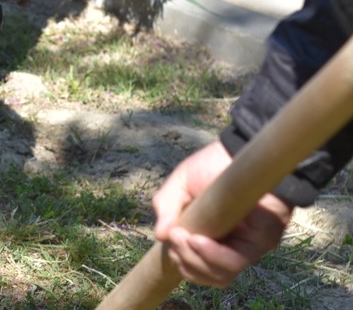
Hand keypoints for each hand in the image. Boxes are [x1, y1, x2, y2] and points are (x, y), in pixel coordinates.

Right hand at [152, 141, 293, 286]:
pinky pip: (235, 261)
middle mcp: (233, 246)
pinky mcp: (263, 240)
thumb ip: (167, 206)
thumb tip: (160, 236)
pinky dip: (212, 256)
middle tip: (175, 237)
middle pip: (209, 276)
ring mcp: (249, 246)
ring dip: (195, 261)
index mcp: (213, 237)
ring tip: (184, 238)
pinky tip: (197, 240)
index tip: (170, 243)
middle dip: (185, 262)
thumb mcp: (180, 183)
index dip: (183, 264)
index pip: (200, 269)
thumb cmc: (212, 165)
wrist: (241, 149)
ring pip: (222, 275)